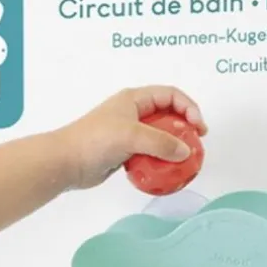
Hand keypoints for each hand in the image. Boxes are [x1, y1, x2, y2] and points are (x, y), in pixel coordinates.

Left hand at [58, 86, 207, 189]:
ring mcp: (129, 132)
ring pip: (160, 135)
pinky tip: (166, 170)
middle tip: (197, 143)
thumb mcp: (132, 136)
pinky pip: (150, 153)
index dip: (189, 108)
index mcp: (134, 99)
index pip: (171, 95)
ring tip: (185, 160)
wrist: (67, 162)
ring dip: (174, 146)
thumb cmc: (94, 141)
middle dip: (185, 127)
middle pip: (168, 115)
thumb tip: (184, 152)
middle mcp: (133, 112)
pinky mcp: (125, 151)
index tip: (198, 127)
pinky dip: (161, 160)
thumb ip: (161, 143)